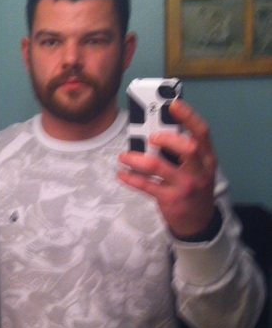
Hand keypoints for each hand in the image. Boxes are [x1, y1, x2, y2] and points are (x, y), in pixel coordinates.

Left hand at [118, 99, 216, 237]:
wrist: (198, 223)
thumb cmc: (194, 188)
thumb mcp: (198, 169)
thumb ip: (184, 152)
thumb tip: (156, 131)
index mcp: (207, 159)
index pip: (202, 132)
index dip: (189, 116)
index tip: (173, 104)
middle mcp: (198, 171)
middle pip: (187, 148)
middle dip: (167, 138)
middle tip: (151, 136)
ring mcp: (185, 186)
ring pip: (159, 166)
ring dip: (137, 158)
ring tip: (124, 156)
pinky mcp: (170, 200)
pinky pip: (146, 185)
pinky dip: (130, 178)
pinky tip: (121, 173)